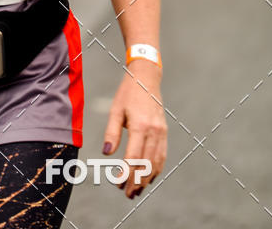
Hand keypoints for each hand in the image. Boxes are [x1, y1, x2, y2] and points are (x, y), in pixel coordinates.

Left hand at [102, 60, 166, 198]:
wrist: (146, 79)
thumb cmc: (128, 93)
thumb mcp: (115, 110)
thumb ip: (112, 132)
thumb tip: (107, 153)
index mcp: (140, 126)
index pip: (133, 158)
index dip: (125, 174)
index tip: (117, 182)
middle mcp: (154, 132)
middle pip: (146, 164)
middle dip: (136, 182)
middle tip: (126, 194)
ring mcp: (161, 133)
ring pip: (156, 163)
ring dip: (147, 179)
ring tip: (136, 190)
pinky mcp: (164, 132)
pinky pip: (162, 155)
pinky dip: (156, 169)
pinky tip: (148, 177)